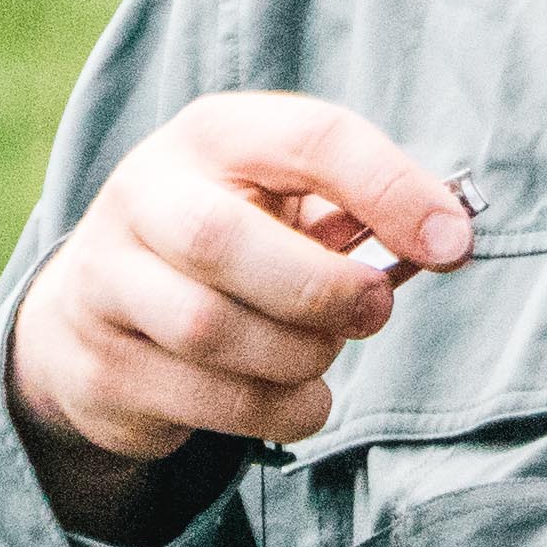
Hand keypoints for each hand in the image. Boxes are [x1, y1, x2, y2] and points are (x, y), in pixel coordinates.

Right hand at [8, 96, 471, 535]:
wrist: (95, 314)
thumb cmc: (231, 248)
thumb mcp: (288, 204)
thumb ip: (363, 211)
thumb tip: (449, 237)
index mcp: (213, 136)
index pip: (309, 138)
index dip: (390, 189)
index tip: (452, 244)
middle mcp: (144, 195)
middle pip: (222, 240)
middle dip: (322, 288)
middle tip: (374, 310)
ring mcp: (107, 282)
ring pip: (210, 330)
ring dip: (299, 356)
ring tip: (322, 354)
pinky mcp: (101, 366)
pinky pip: (207, 400)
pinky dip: (279, 410)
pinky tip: (299, 398)